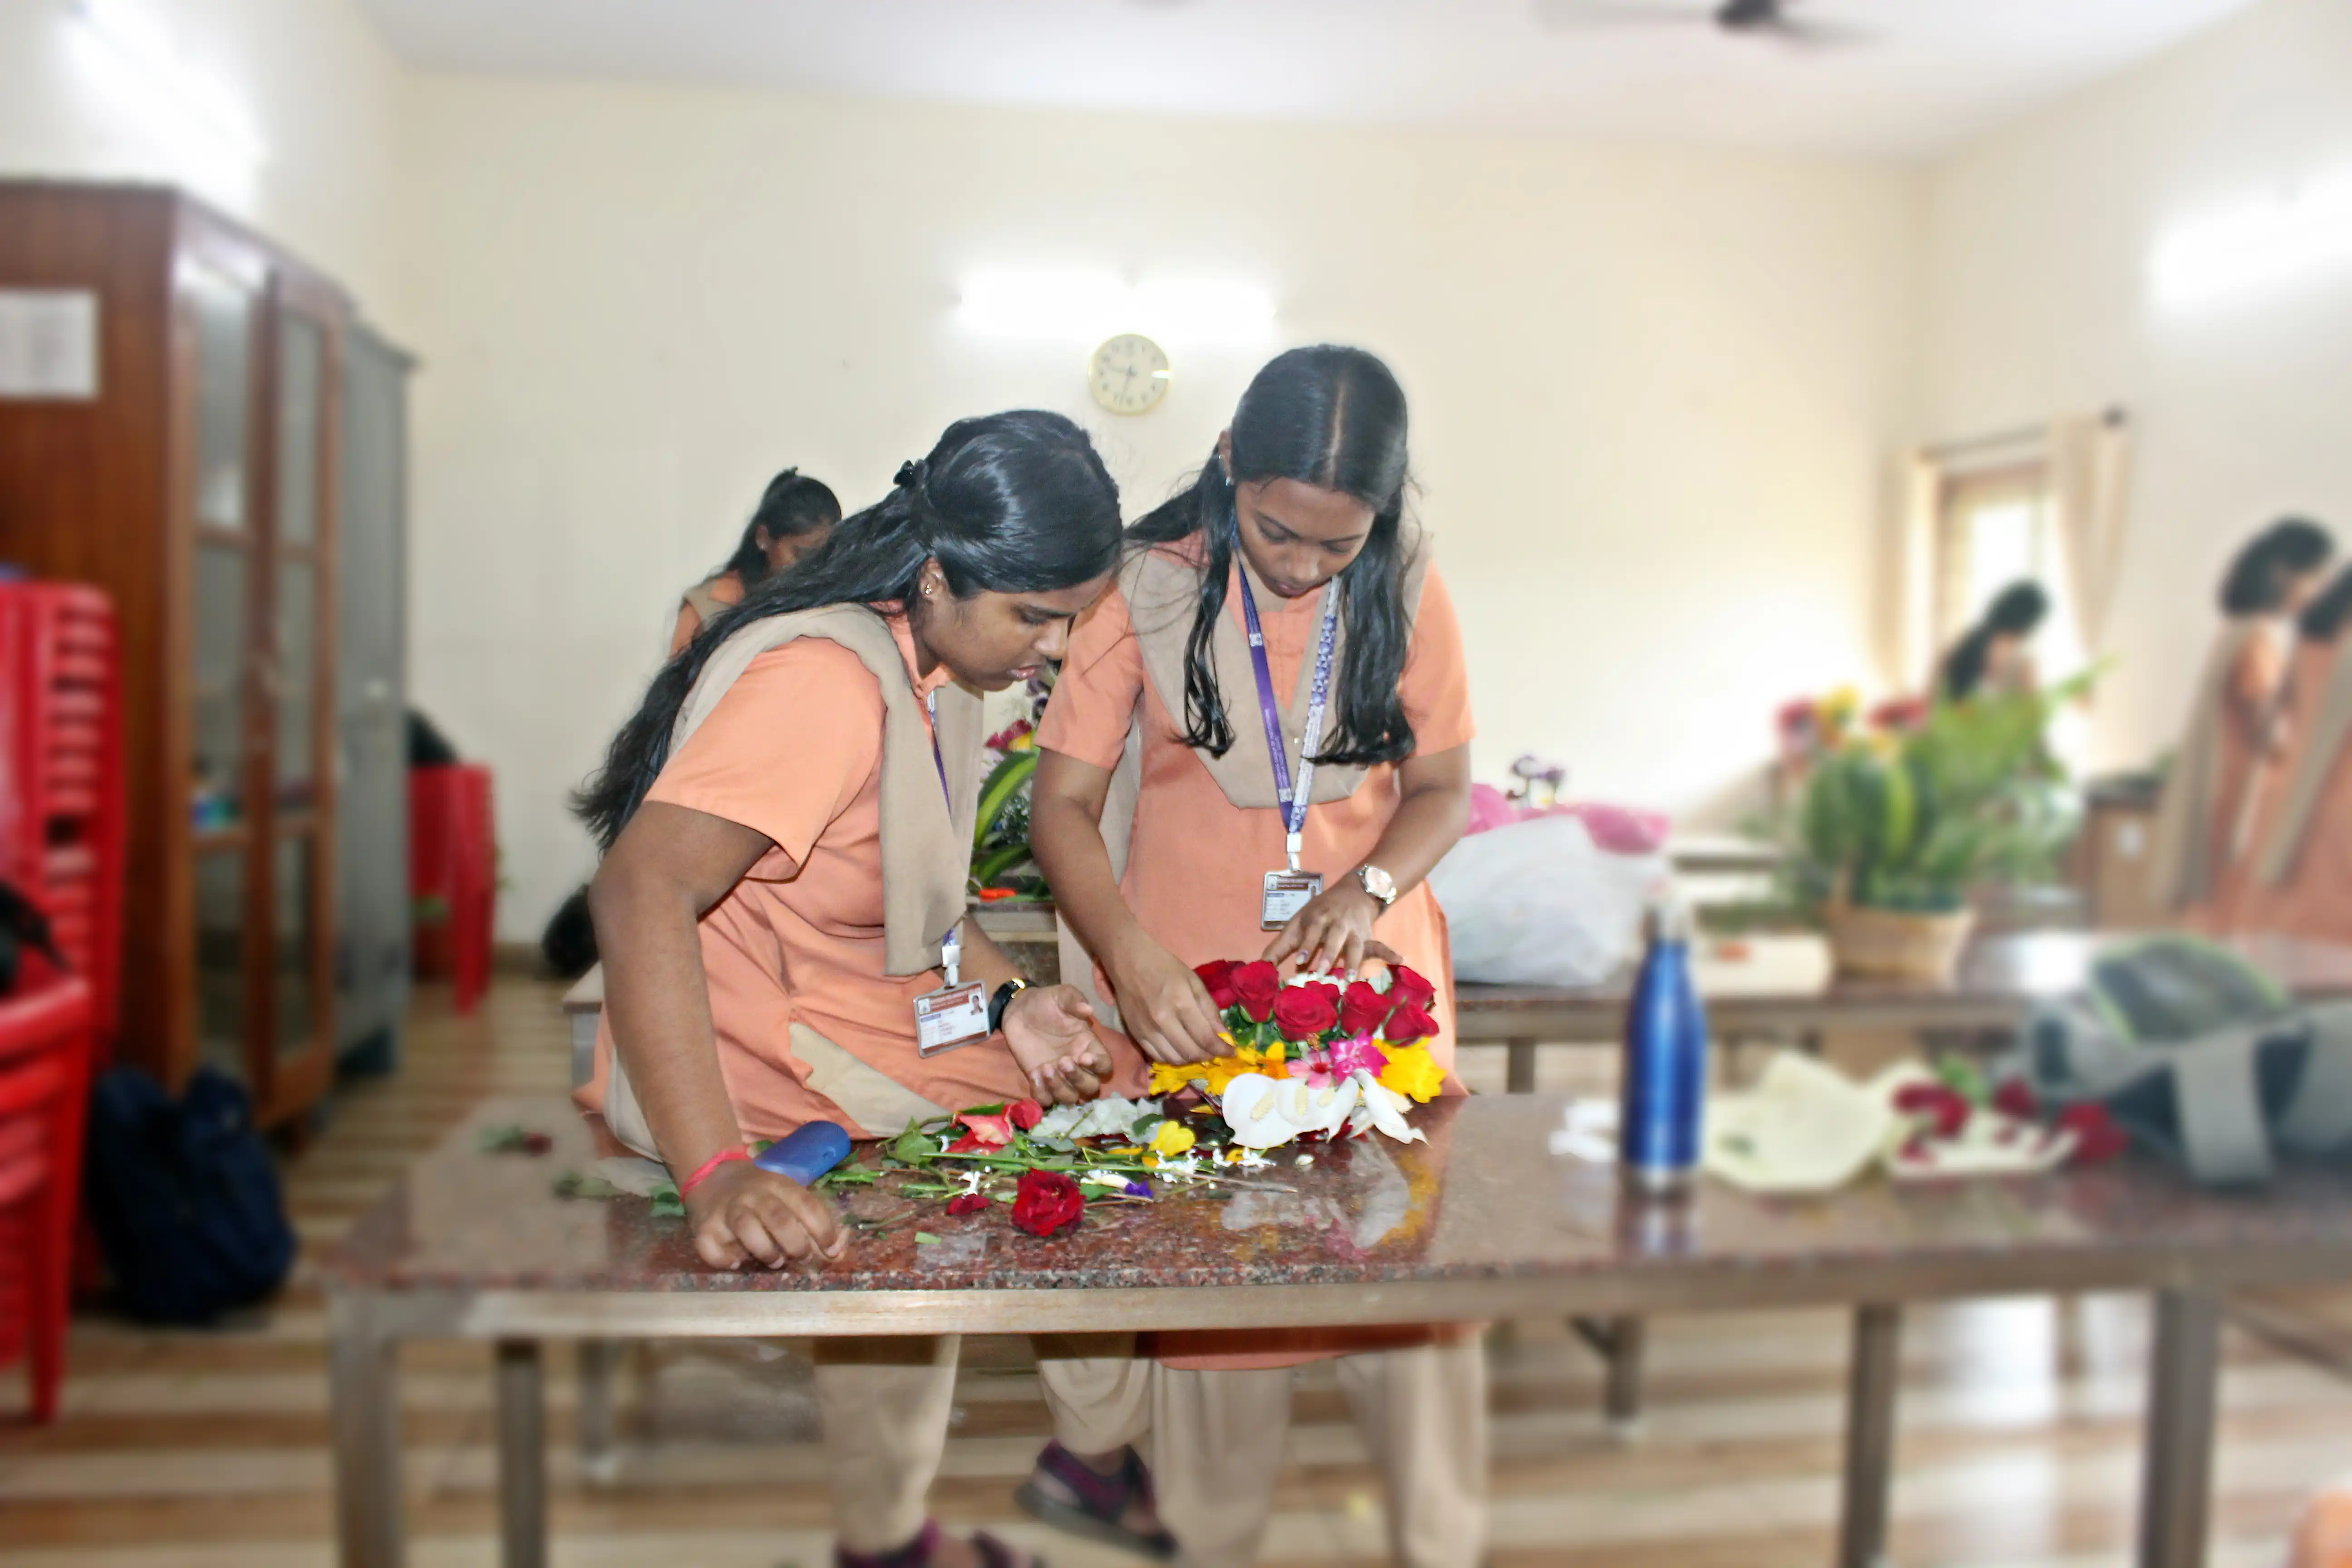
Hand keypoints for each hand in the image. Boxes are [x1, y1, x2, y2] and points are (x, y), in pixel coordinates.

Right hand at [683, 1158, 841, 1269]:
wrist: (712, 1175)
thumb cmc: (760, 1194)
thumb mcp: (786, 1194)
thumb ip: (812, 1219)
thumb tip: (838, 1251)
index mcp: (777, 1184)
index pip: (806, 1204)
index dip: (823, 1229)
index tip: (831, 1249)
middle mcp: (752, 1194)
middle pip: (779, 1219)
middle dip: (796, 1244)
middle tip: (802, 1257)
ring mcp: (726, 1210)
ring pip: (748, 1230)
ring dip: (767, 1252)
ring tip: (774, 1260)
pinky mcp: (703, 1227)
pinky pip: (712, 1249)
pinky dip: (726, 1260)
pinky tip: (737, 1261)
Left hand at [1002, 984, 1112, 1103]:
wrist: (1018, 1009)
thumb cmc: (1045, 1002)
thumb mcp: (1061, 995)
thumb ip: (1074, 1000)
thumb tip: (1088, 1009)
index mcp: (1088, 1045)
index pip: (1105, 1066)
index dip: (1099, 1066)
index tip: (1083, 1056)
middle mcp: (1077, 1065)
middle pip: (1091, 1088)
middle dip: (1078, 1079)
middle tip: (1061, 1061)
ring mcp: (1058, 1076)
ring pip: (1070, 1098)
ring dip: (1059, 1088)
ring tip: (1045, 1068)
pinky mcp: (1039, 1081)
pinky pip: (1046, 1100)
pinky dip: (1041, 1093)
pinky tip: (1034, 1075)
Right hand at [1106, 933, 1227, 1064]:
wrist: (1129, 962)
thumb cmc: (1166, 968)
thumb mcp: (1194, 982)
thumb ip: (1210, 1011)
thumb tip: (1225, 1036)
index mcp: (1181, 1003)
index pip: (1206, 1038)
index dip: (1222, 1050)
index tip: (1231, 1052)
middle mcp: (1163, 1021)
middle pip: (1191, 1052)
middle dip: (1209, 1056)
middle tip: (1216, 1051)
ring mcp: (1147, 1030)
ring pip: (1175, 1059)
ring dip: (1191, 1059)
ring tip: (1199, 1050)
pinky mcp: (1136, 1035)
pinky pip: (1158, 1057)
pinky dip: (1173, 1058)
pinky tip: (1180, 1049)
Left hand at [1263, 882, 1383, 975]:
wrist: (1352, 892)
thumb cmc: (1317, 913)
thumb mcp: (1298, 923)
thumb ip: (1280, 946)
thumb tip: (1259, 967)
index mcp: (1317, 918)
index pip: (1310, 931)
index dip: (1306, 945)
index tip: (1299, 961)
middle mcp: (1336, 923)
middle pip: (1333, 937)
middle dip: (1328, 954)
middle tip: (1321, 972)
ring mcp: (1354, 930)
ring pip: (1355, 944)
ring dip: (1354, 960)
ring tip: (1351, 977)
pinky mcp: (1367, 937)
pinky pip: (1378, 945)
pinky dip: (1389, 953)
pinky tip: (1399, 960)